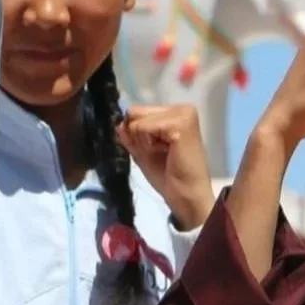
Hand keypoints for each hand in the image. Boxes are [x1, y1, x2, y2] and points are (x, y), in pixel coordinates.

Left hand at [116, 104, 213, 228]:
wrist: (185, 196)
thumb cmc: (169, 177)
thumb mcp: (143, 152)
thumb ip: (131, 136)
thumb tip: (119, 124)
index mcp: (175, 112)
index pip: (137, 111)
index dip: (136, 134)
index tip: (156, 150)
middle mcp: (181, 108)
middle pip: (134, 112)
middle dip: (139, 136)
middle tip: (160, 152)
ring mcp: (182, 114)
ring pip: (137, 121)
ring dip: (144, 143)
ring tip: (165, 154)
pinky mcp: (179, 123)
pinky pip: (142, 128)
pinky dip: (147, 145)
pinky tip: (166, 153)